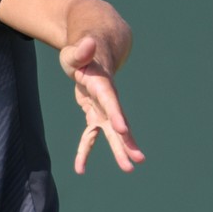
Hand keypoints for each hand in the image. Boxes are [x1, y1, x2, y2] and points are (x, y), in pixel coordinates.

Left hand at [58, 35, 145, 173]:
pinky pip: (90, 136)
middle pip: (117, 122)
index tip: (123, 129)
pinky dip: (85, 151)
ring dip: (118, 150)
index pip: (110, 100)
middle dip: (126, 141)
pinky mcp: (94, 114)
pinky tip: (80, 168)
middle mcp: (106, 100)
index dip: (116, 114)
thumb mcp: (75, 51)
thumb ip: (81, 50)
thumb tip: (88, 42)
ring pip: (110, 133)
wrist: (91, 54)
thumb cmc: (81, 52)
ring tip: (129, 168)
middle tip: (137, 160)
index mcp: (102, 84)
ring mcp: (102, 109)